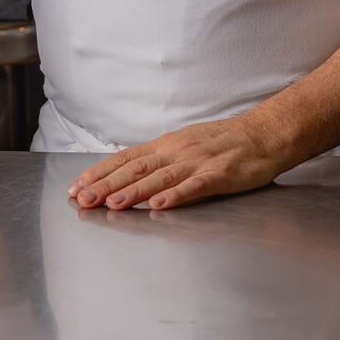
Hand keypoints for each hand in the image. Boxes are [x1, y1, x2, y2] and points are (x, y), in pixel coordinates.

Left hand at [67, 114, 288, 211]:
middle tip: (82, 199)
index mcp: (167, 145)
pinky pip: (195, 186)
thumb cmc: (224, 142)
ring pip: (160, 177)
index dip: (100, 172)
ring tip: (111, 203)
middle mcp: (177, 150)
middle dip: (107, 185)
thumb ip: (160, 159)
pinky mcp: (220, 173)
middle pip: (136, 168)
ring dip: (134, 191)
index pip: (126, 157)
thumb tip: (127, 173)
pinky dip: (176, 195)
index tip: (76, 186)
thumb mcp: (186, 144)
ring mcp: (198, 161)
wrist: (263, 135)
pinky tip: (159, 205)